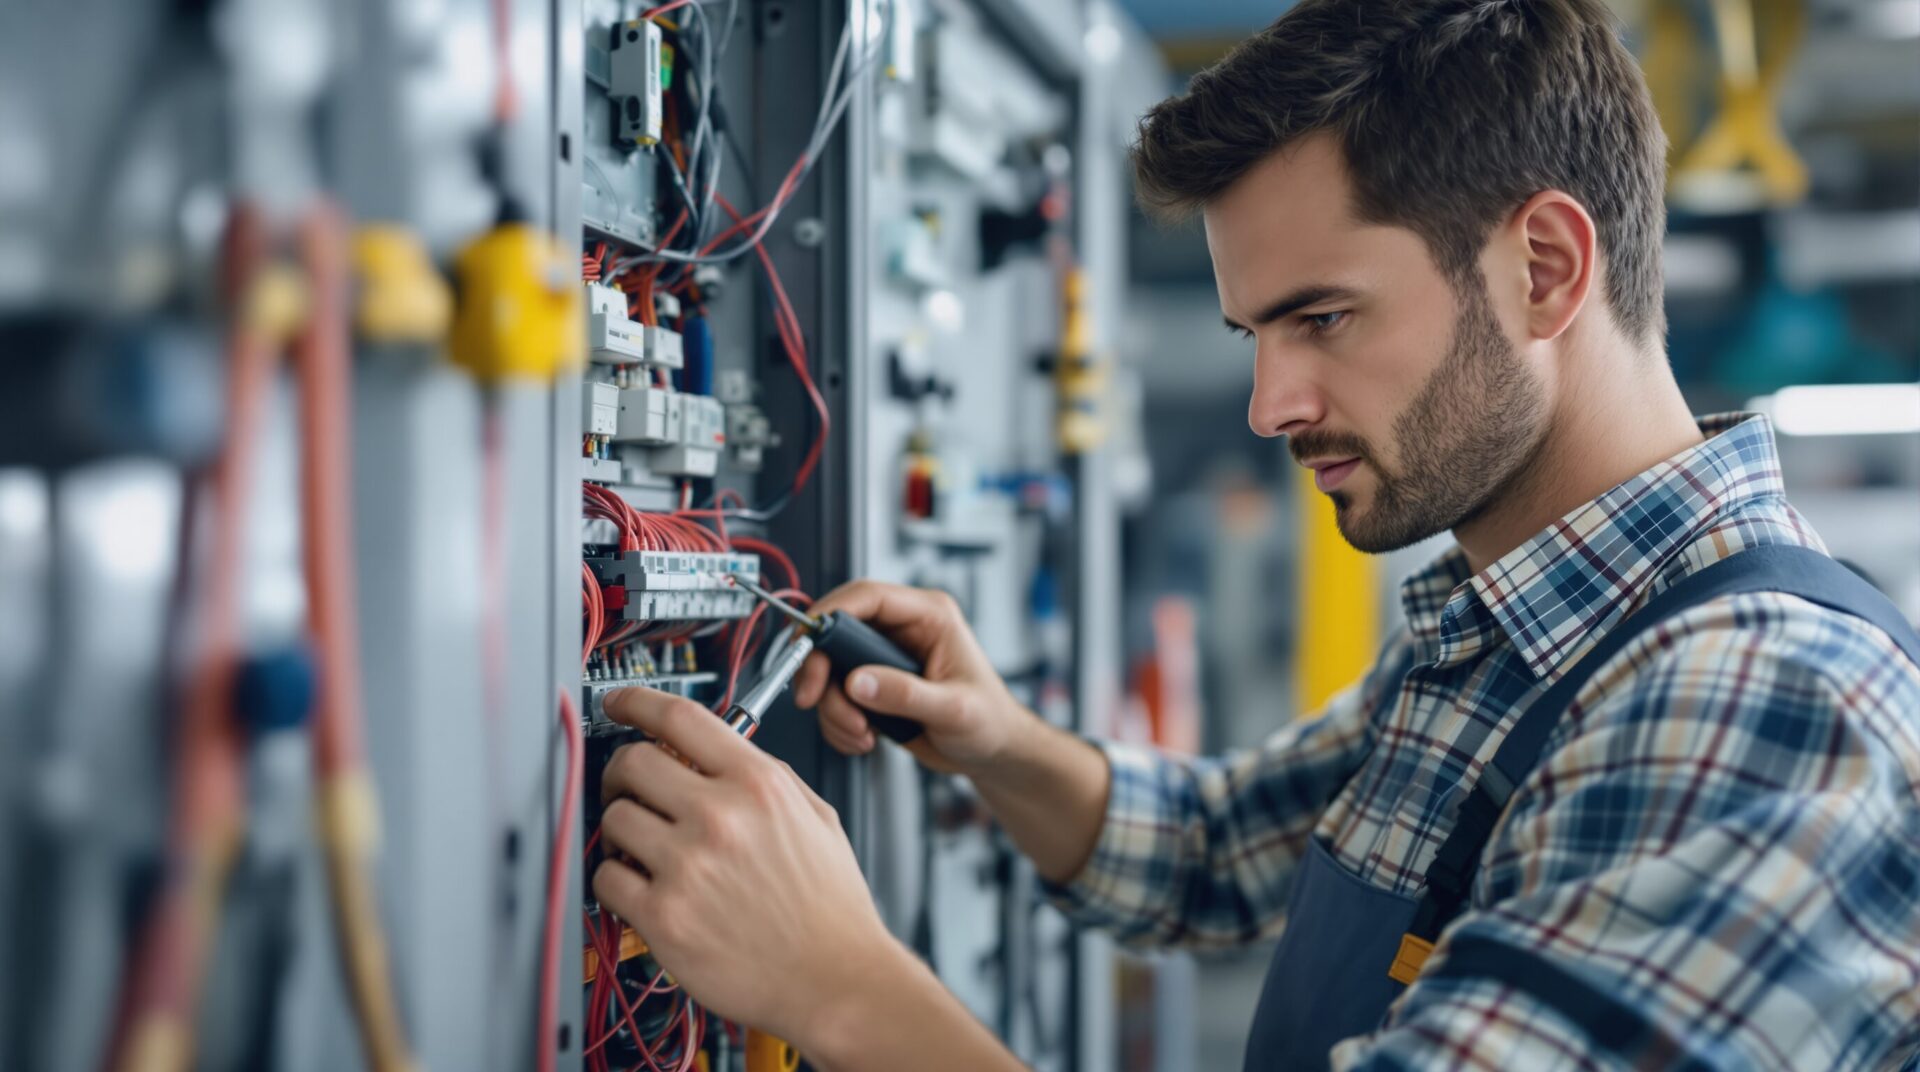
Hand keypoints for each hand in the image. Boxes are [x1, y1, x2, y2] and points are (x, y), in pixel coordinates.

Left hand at [592, 687, 911, 1049]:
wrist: (837, 979)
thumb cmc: (830, 908)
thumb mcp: (816, 817)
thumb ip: (766, 776)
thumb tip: (714, 753)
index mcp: (758, 784)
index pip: (679, 716)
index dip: (637, 701)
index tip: (619, 701)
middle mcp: (721, 816)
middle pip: (632, 762)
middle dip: (622, 774)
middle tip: (629, 791)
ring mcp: (689, 866)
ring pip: (613, 819)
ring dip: (619, 832)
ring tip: (643, 850)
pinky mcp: (665, 916)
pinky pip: (607, 878)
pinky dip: (615, 879)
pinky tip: (642, 887)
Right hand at [791, 581, 1032, 773]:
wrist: (992, 752)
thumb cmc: (989, 722)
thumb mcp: (953, 709)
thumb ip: (905, 694)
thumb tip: (859, 682)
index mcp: (929, 616)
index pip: (867, 596)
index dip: (830, 613)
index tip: (806, 640)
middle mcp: (903, 631)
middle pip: (837, 632)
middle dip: (821, 671)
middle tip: (814, 699)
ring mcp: (884, 659)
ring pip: (830, 669)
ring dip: (833, 707)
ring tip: (861, 732)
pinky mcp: (874, 685)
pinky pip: (835, 696)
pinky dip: (838, 722)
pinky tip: (865, 738)